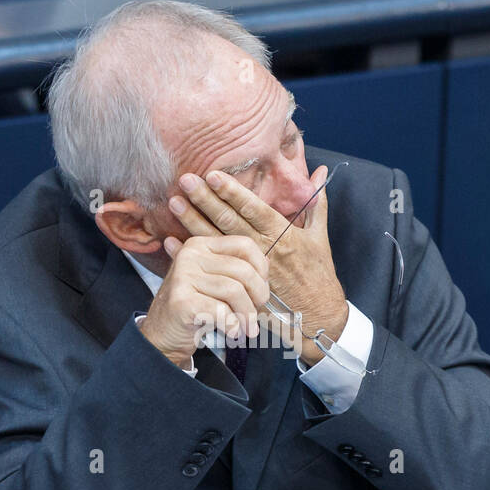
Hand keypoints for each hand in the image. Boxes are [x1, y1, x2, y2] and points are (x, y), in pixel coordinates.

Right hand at [138, 234, 270, 368]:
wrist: (163, 334)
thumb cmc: (197, 307)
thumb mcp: (216, 281)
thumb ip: (238, 269)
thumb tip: (267, 264)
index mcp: (202, 245)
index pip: (245, 245)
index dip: (262, 269)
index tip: (261, 291)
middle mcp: (190, 255)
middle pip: (243, 271)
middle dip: (258, 297)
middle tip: (255, 316)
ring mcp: (183, 276)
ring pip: (235, 291)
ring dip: (246, 315)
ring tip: (247, 328)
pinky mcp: (181, 301)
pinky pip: (221, 310)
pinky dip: (232, 325)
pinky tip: (231, 332)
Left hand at [170, 165, 347, 365]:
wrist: (316, 318)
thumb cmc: (318, 275)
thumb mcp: (319, 237)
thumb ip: (315, 203)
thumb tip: (319, 171)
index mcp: (282, 234)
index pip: (254, 208)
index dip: (233, 192)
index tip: (213, 175)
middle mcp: (263, 249)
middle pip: (230, 221)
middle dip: (206, 200)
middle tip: (185, 180)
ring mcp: (247, 268)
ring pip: (216, 241)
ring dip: (193, 221)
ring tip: (174, 203)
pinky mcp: (237, 285)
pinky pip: (209, 267)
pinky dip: (189, 254)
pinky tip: (170, 242)